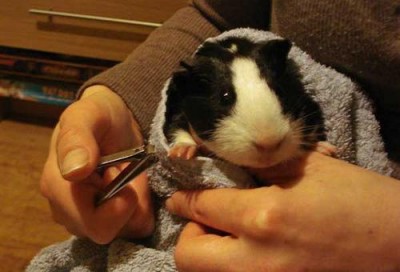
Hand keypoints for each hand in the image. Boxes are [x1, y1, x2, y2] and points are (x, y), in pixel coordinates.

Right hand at [40, 85, 153, 243]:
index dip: (119, 204)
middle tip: (123, 170)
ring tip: (126, 174)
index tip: (121, 172)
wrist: (114, 119)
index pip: (92, 224)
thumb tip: (73, 173)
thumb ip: (77, 138)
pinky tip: (133, 185)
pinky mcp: (104, 218)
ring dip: (133, 204)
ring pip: (121, 230)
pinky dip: (140, 208)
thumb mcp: (89, 114)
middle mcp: (67, 209)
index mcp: (58, 186)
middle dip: (125, 203)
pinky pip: (132, 227)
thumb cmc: (99, 114)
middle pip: (106, 230)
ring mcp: (85, 216)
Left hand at [166, 152, 399, 270]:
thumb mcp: (308, 168)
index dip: (183, 197)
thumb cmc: (359, 198)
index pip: (201, 206)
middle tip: (207, 217)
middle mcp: (257, 259)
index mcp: (264, 216)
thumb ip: (259, 167)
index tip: (180, 195)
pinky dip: (231, 266)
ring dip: (207, 254)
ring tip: (228, 234)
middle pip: (189, 256)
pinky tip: (250, 250)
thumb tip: (226, 167)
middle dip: (189, 232)